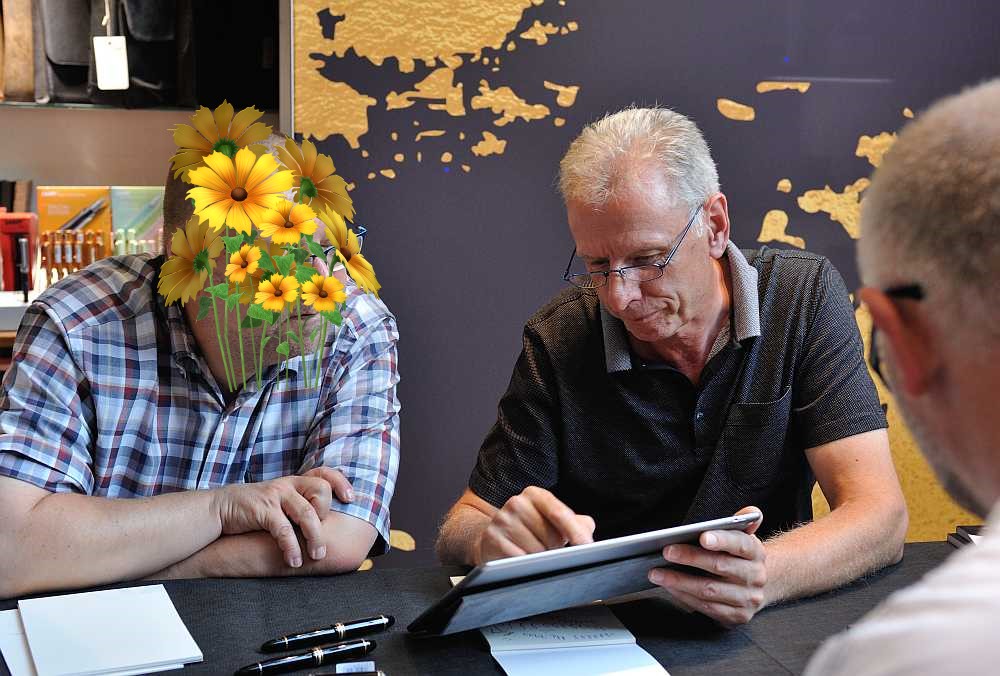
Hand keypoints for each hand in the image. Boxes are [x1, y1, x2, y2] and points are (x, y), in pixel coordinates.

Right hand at [214, 467, 353, 568]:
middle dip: (326, 516)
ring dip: (315, 538)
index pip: (323, 473)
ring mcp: (276, 495)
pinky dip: (292, 547)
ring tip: (317, 556)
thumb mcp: (278, 502)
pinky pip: (284, 530)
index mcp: (294, 482)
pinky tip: (293, 561)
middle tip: (322, 539)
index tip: (351, 498)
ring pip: (307, 513)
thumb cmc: (253, 510)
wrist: (218, 509)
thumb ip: (297, 506)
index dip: (341, 482)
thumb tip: (323, 525)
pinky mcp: (263, 509)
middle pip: (321, 491)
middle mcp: (288, 485)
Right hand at [476, 486, 595, 563]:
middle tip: (549, 549)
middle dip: (556, 549)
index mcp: (535, 494)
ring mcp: (502, 521)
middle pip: (550, 535)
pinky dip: (526, 566)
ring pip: (536, 551)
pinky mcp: (492, 540)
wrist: (492, 538)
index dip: (575, 531)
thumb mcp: (550, 520)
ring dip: (541, 559)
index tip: (587, 546)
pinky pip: (519, 560)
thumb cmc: (528, 529)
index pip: (559, 512)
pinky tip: (522, 561)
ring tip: (533, 553)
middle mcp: (517, 503)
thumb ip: (575, 522)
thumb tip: (588, 529)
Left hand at [647, 506, 767, 626]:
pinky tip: (669, 587)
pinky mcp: (737, 616)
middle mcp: (755, 576)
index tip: (702, 536)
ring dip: (680, 581)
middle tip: (666, 551)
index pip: (740, 544)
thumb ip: (744, 521)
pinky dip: (685, 597)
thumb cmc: (739, 557)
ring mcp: (747, 599)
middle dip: (690, 558)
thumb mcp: (744, 537)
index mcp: (756, 553)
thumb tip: (749, 512)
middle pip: (720, 566)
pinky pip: (706, 607)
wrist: (756, 587)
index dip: (722, 540)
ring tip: (657, 573)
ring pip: (709, 590)